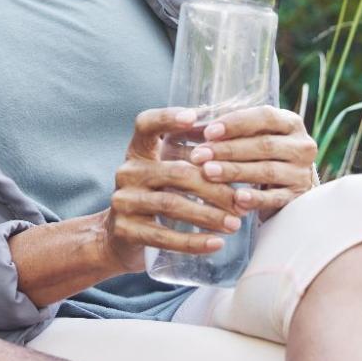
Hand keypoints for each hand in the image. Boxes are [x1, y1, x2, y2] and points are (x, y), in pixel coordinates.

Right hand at [94, 107, 250, 272]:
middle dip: (213, 187)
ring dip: (208, 215)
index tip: (193, 116)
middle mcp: (127, 172)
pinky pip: (164, 236)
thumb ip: (193, 156)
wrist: (120, 238)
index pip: (145, 124)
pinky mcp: (126, 230)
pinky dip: (194, 242)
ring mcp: (123, 201)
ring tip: (235, 223)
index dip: (167, 117)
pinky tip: (216, 243)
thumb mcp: (166, 172)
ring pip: (171, 205)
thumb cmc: (156, 197)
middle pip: (175, 172)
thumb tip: (236, 139)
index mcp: (138, 152)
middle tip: (241, 201)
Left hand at [184, 105, 318, 216]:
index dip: (235, 123)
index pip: (265, 116)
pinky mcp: (297, 197)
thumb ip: (226, 127)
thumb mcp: (249, 135)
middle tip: (198, 155)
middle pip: (263, 145)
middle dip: (228, 150)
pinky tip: (237, 198)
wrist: (287, 185)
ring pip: (267, 170)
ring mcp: (301, 172)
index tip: (208, 132)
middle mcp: (301, 146)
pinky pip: (274, 197)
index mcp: (290, 122)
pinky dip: (256, 198)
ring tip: (208, 172)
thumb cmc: (258, 153)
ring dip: (235, 171)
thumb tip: (188, 120)